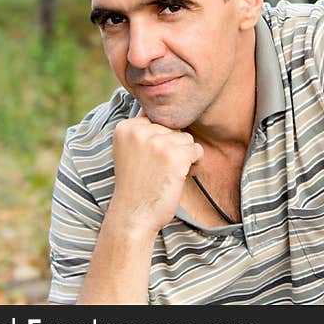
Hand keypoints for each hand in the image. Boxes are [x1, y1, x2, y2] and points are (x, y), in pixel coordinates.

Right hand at [107, 108, 202, 235]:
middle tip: (157, 170)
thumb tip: (161, 107)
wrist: (133, 216)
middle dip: (172, 149)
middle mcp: (140, 130)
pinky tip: (178, 177)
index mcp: (126, 126)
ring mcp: (157, 142)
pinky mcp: (175, 155)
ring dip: (183, 157)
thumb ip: (143, 129)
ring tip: (166, 174)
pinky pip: (197, 150)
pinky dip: (194, 165)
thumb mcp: (131, 150)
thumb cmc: (136, 185)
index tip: (148, 161)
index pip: (158, 120)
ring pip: (187, 139)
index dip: (160, 142)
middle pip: (174, 129)